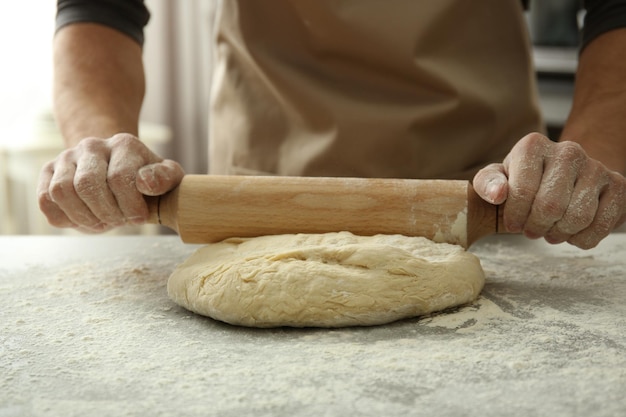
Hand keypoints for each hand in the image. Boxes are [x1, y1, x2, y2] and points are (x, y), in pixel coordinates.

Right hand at [37, 133, 184, 232]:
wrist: (117, 168)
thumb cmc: (145, 178)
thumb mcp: (167, 177)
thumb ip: (165, 178)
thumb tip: (144, 182)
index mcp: (124, 144)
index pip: (119, 178)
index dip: (129, 206)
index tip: (138, 217)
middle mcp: (92, 145)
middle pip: (87, 185)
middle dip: (105, 213)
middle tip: (119, 221)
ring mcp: (66, 157)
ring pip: (61, 192)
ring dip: (83, 217)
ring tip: (102, 221)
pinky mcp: (49, 172)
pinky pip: (45, 200)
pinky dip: (65, 218)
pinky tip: (84, 219)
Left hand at [473, 132, 625, 248]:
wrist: (563, 176)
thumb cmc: (523, 180)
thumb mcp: (498, 178)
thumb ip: (489, 184)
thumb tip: (498, 195)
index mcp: (533, 146)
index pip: (522, 191)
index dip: (516, 216)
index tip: (514, 224)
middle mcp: (568, 151)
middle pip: (550, 207)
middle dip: (537, 227)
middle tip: (533, 230)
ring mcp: (596, 167)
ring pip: (577, 217)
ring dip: (559, 234)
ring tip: (551, 230)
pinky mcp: (618, 186)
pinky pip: (601, 225)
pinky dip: (583, 238)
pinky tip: (572, 232)